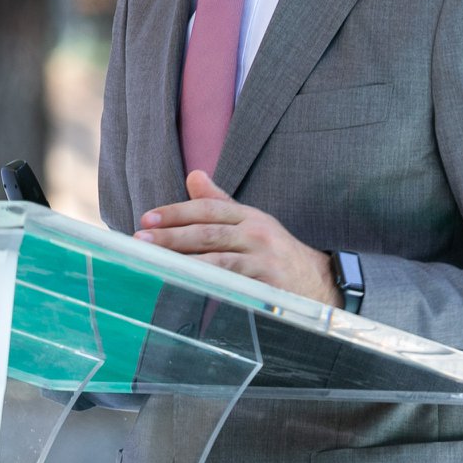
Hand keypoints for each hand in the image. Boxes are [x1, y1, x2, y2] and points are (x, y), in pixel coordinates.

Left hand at [133, 170, 339, 306]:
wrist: (321, 284)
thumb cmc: (276, 252)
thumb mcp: (251, 223)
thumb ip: (220, 202)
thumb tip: (193, 175)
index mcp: (249, 216)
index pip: (208, 208)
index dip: (176, 211)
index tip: (147, 218)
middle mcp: (257, 233)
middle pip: (208, 231)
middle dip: (172, 235)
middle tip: (141, 238)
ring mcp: (264, 260)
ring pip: (218, 258)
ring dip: (184, 260)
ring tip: (155, 261)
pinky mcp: (269, 286)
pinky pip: (235, 285)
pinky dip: (210, 284)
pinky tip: (187, 285)